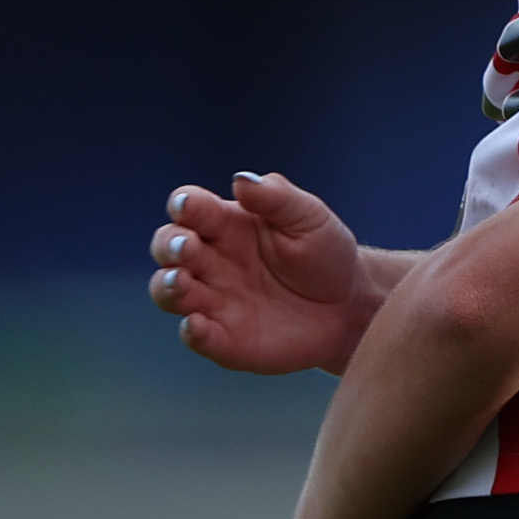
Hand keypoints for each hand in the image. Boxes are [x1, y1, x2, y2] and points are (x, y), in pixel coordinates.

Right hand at [155, 172, 380, 374]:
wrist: (351, 306)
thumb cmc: (325, 254)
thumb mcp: (309, 217)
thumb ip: (276, 197)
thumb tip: (241, 180)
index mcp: (226, 224)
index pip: (190, 208)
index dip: (183, 205)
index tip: (188, 205)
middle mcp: (211, 261)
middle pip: (168, 247)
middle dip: (170, 245)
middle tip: (187, 246)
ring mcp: (214, 300)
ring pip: (169, 291)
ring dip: (167, 286)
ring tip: (180, 282)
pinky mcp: (226, 338)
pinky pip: (198, 336)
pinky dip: (192, 332)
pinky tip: (196, 325)